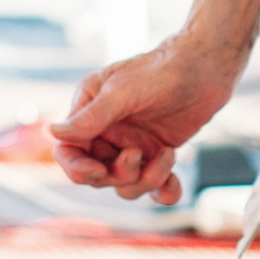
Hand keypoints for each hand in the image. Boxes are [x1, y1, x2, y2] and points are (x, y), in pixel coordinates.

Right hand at [50, 36, 244, 204]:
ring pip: (126, 184)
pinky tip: (173, 187)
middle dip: (118, 173)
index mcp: (89, 110)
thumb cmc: (162, 70)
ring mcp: (133, 144)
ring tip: (168, 155)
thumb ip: (91, 116)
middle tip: (138, 156)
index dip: (78, 168)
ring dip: (147, 179)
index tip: (99, 171)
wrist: (207, 66)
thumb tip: (53, 133)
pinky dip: (163, 192)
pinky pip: (153, 186)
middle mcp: (107, 130)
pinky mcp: (158, 153)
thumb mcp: (123, 92)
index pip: (69, 151)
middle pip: (98, 175)